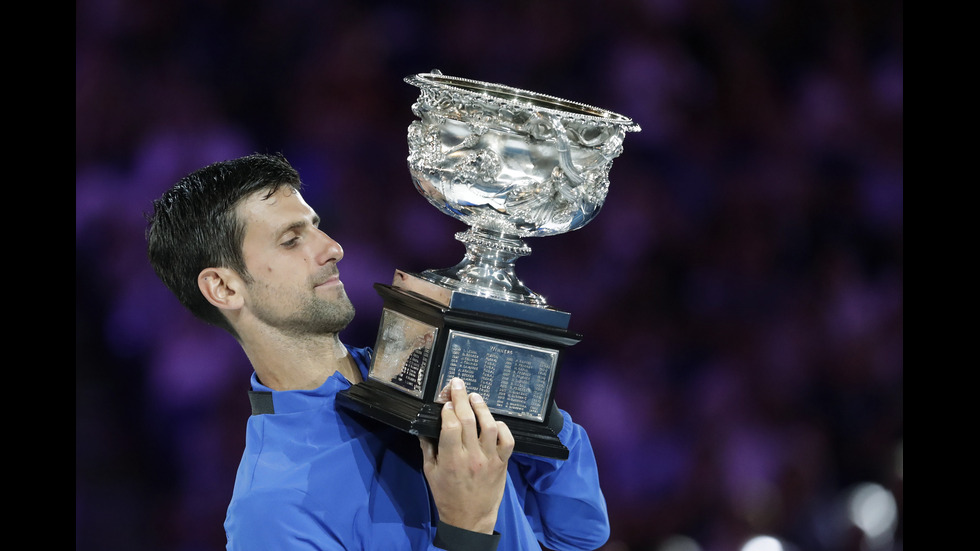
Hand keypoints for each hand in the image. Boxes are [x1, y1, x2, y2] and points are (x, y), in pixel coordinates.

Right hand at [420, 378, 514, 533]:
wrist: (470, 519)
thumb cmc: (446, 495)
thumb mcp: (430, 473)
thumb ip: (428, 448)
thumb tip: (425, 426)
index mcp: (451, 460)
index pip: (451, 426)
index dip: (448, 410)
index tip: (445, 401)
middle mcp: (472, 457)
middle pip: (468, 420)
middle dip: (461, 398)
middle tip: (457, 383)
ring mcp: (490, 459)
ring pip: (489, 426)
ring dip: (482, 408)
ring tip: (475, 396)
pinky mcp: (502, 463)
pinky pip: (507, 440)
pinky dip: (502, 427)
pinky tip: (493, 420)